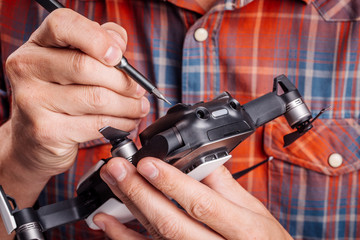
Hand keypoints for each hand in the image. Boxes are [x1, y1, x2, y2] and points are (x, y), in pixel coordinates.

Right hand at [4, 8, 149, 180]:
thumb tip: (118, 42)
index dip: (96, 38)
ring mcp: (33, 101)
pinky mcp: (46, 131)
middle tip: (140, 91)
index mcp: (37, 46)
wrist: (34, 139)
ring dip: (128, 106)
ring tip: (138, 108)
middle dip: (123, 81)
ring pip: (97, 99)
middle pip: (86, 66)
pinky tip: (127, 123)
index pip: (63, 25)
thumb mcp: (73, 63)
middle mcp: (27, 69)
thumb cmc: (60, 95)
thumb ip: (98, 43)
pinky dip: (121, 124)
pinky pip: (97, 125)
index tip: (118, 56)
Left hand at [95, 157, 292, 239]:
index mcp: (242, 229)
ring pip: (156, 237)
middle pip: (170, 222)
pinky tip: (107, 222)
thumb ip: (225, 184)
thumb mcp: (255, 210)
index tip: (147, 163)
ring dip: (128, 210)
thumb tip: (197, 158)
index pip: (201, 204)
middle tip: (117, 168)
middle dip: (139, 193)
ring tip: (110, 185)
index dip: (172, 184)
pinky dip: (125, 237)